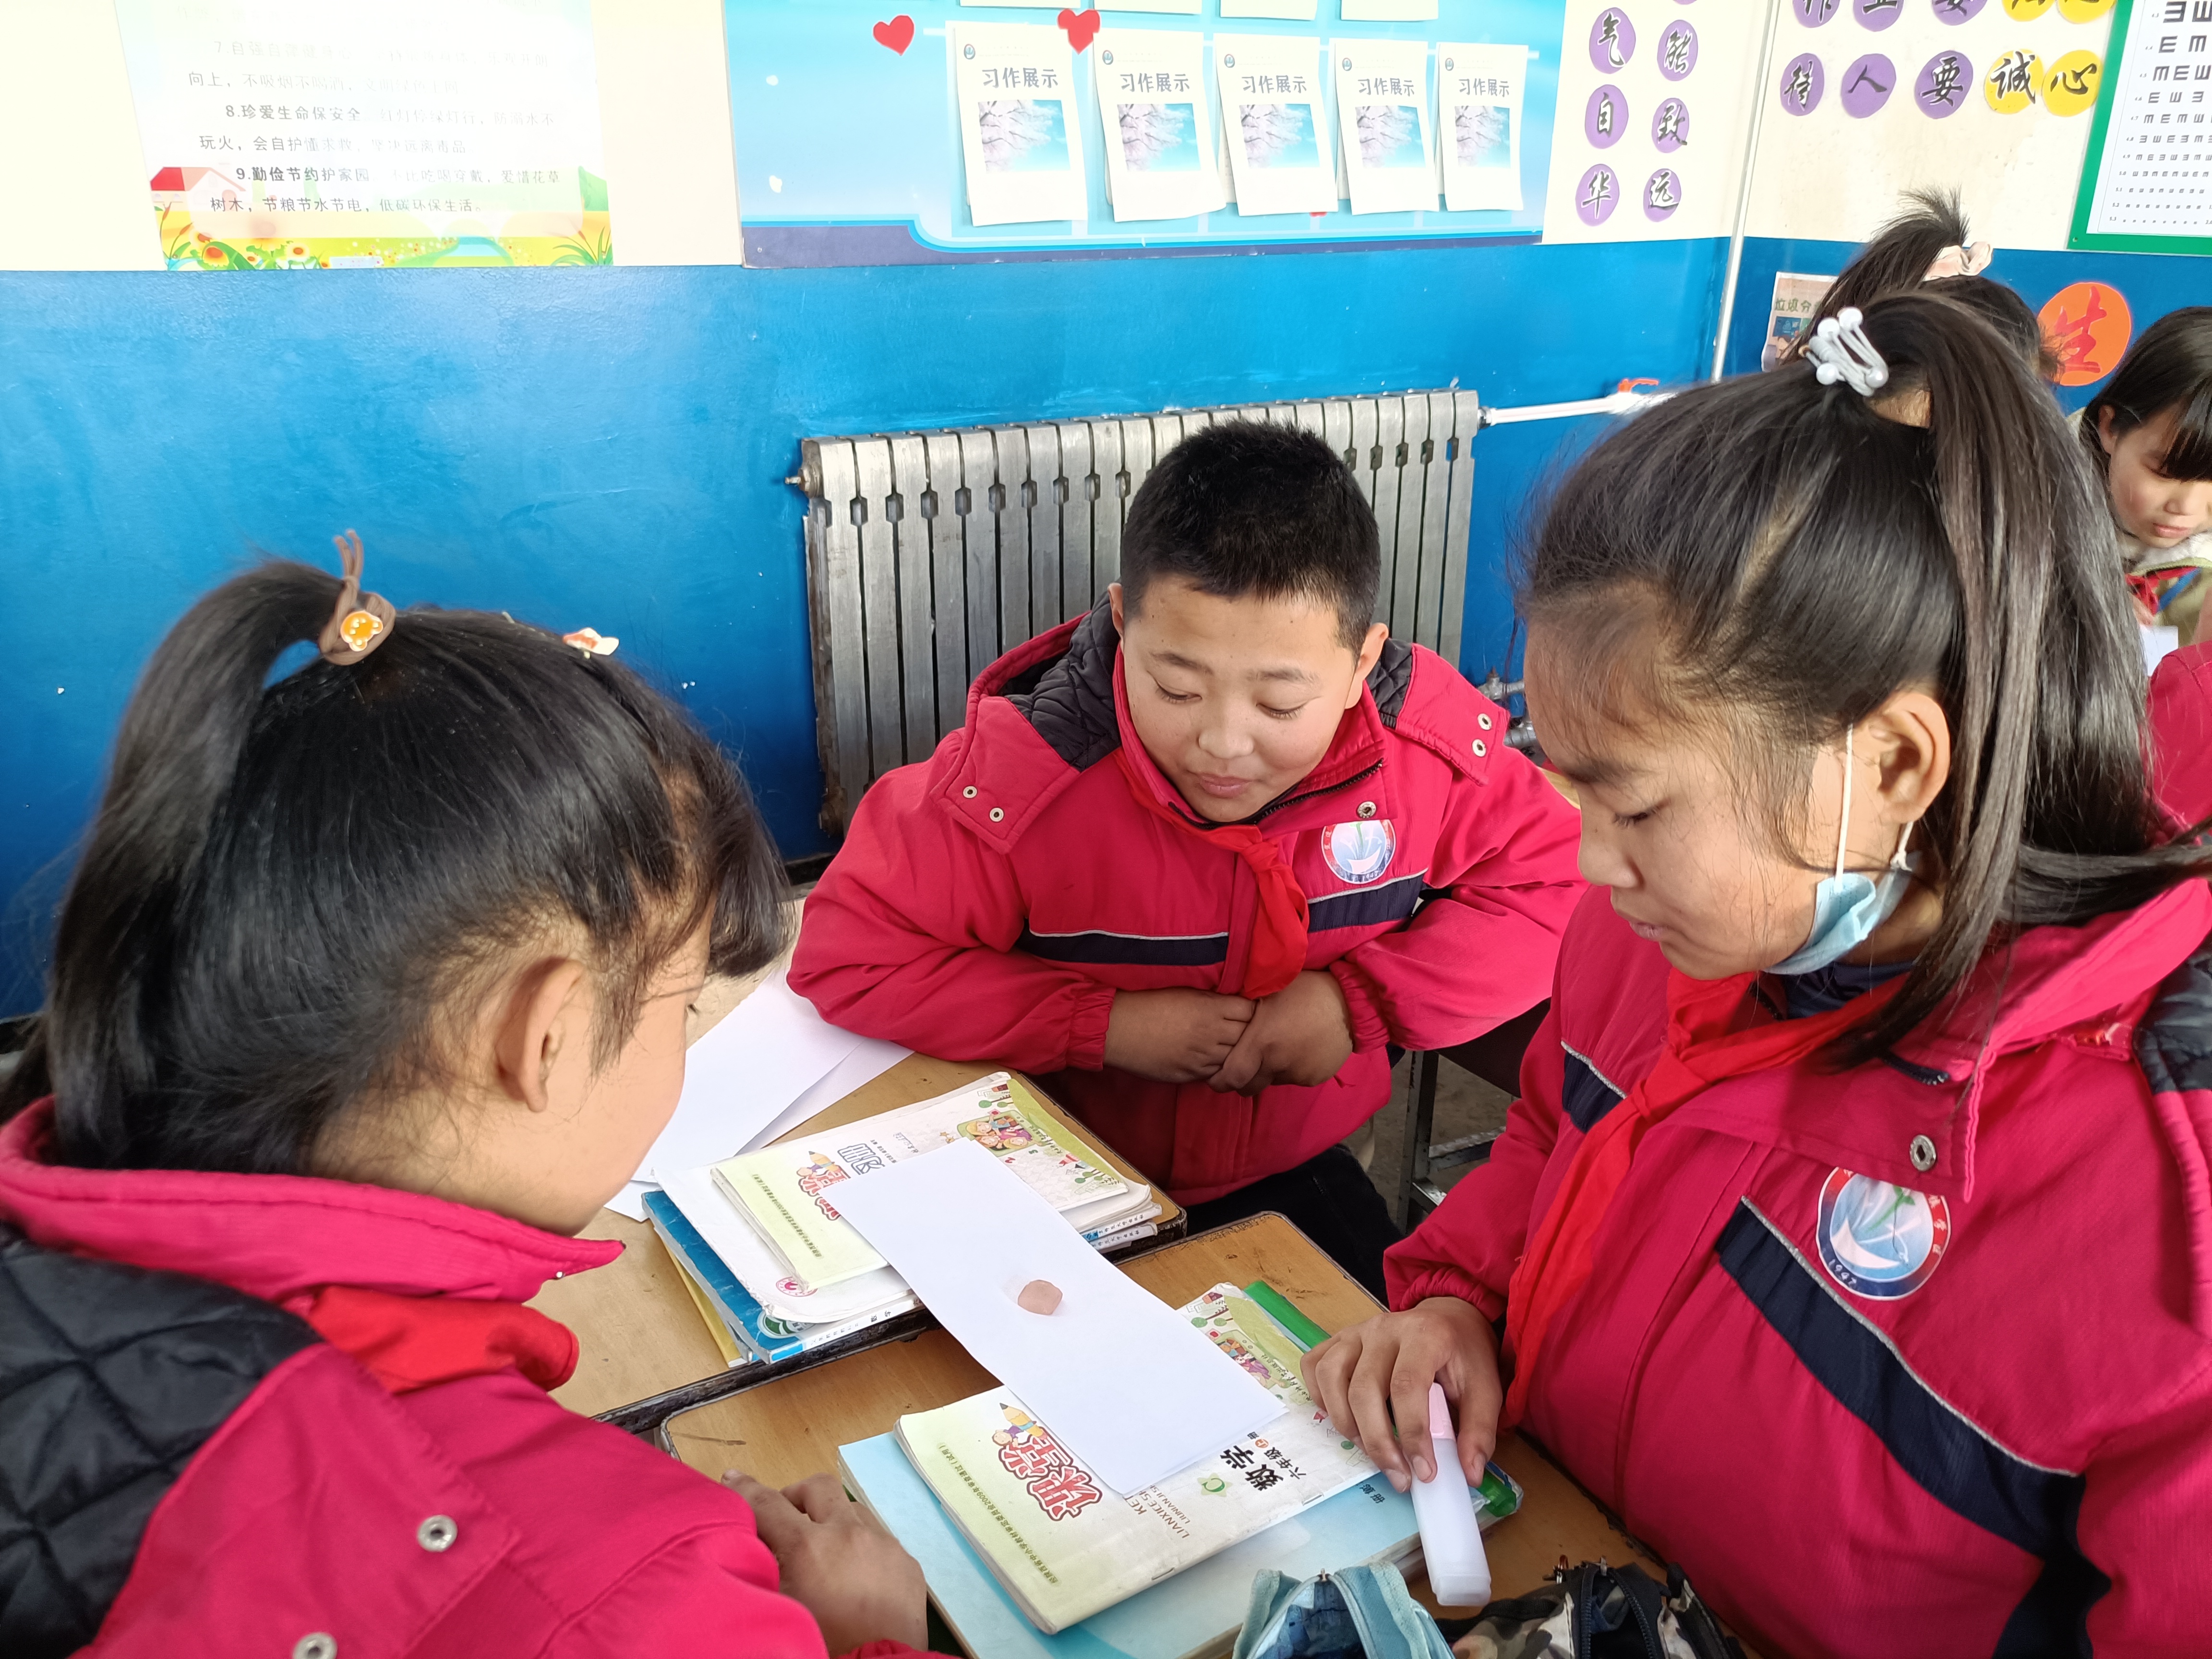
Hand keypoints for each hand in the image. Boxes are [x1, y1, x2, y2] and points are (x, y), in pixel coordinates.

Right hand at [724, 1470, 927, 1652]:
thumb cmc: (820, 1646)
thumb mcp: (779, 1605)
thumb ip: (766, 1566)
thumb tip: (757, 1541)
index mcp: (809, 1547)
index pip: (768, 1504)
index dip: (746, 1489)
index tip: (733, 1479)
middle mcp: (849, 1533)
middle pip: (818, 1487)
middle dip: (796, 1495)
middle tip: (786, 1518)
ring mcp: (884, 1544)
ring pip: (853, 1510)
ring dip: (833, 1520)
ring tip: (824, 1551)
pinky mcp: (907, 1562)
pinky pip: (879, 1539)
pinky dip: (861, 1547)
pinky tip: (856, 1576)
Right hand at [1103, 988, 1256, 1081]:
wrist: (1117, 1027)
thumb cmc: (1147, 1002)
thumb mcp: (1185, 991)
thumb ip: (1213, 998)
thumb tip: (1236, 1002)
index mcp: (1211, 1007)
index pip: (1252, 1011)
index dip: (1254, 1011)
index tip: (1250, 1010)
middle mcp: (1211, 1033)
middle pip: (1250, 1036)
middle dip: (1251, 1032)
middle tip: (1247, 1029)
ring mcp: (1202, 1057)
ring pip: (1236, 1059)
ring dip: (1237, 1053)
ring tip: (1230, 1045)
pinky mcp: (1190, 1074)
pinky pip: (1217, 1074)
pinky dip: (1219, 1067)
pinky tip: (1211, 1058)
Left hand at [1208, 972, 1353, 1094]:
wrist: (1350, 999)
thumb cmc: (1304, 988)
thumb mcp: (1267, 994)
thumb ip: (1243, 1018)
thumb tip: (1219, 1027)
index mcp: (1262, 1043)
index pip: (1231, 1078)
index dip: (1220, 1080)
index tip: (1216, 1076)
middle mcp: (1279, 1064)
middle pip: (1250, 1086)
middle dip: (1245, 1077)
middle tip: (1246, 1061)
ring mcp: (1299, 1073)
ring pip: (1274, 1081)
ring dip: (1272, 1070)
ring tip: (1282, 1044)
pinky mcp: (1316, 1077)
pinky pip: (1296, 1078)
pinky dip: (1293, 1068)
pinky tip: (1301, 1047)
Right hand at [1299, 1296, 1501, 1491]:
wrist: (1449, 1319)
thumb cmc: (1465, 1357)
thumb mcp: (1486, 1389)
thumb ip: (1479, 1431)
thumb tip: (1467, 1475)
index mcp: (1424, 1334)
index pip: (1406, 1386)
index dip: (1411, 1434)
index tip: (1424, 1473)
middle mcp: (1384, 1328)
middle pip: (1363, 1389)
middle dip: (1378, 1443)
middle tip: (1399, 1477)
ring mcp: (1356, 1331)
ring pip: (1331, 1378)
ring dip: (1346, 1424)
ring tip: (1372, 1451)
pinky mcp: (1339, 1338)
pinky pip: (1314, 1367)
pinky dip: (1320, 1398)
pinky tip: (1345, 1418)